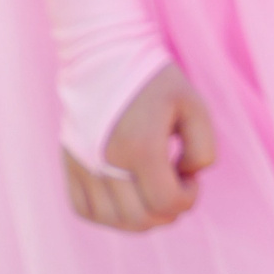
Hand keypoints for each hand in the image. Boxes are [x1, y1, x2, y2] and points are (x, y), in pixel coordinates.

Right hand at [62, 63, 216, 231]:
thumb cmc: (154, 79)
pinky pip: (84, 209)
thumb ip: (204, 148)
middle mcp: (105, 160)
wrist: (104, 53)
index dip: (188, 198)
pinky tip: (124, 196)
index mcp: (140, 145)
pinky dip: (107, 214)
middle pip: (140, 219)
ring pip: (112, 220)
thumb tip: (187, 177)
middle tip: (174, 185)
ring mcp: (82, 164)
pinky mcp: (70, 162)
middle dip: (167, 211)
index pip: (167, 203)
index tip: (190, 176)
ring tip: (150, 191)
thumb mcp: (193, 104)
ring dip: (139, 217)